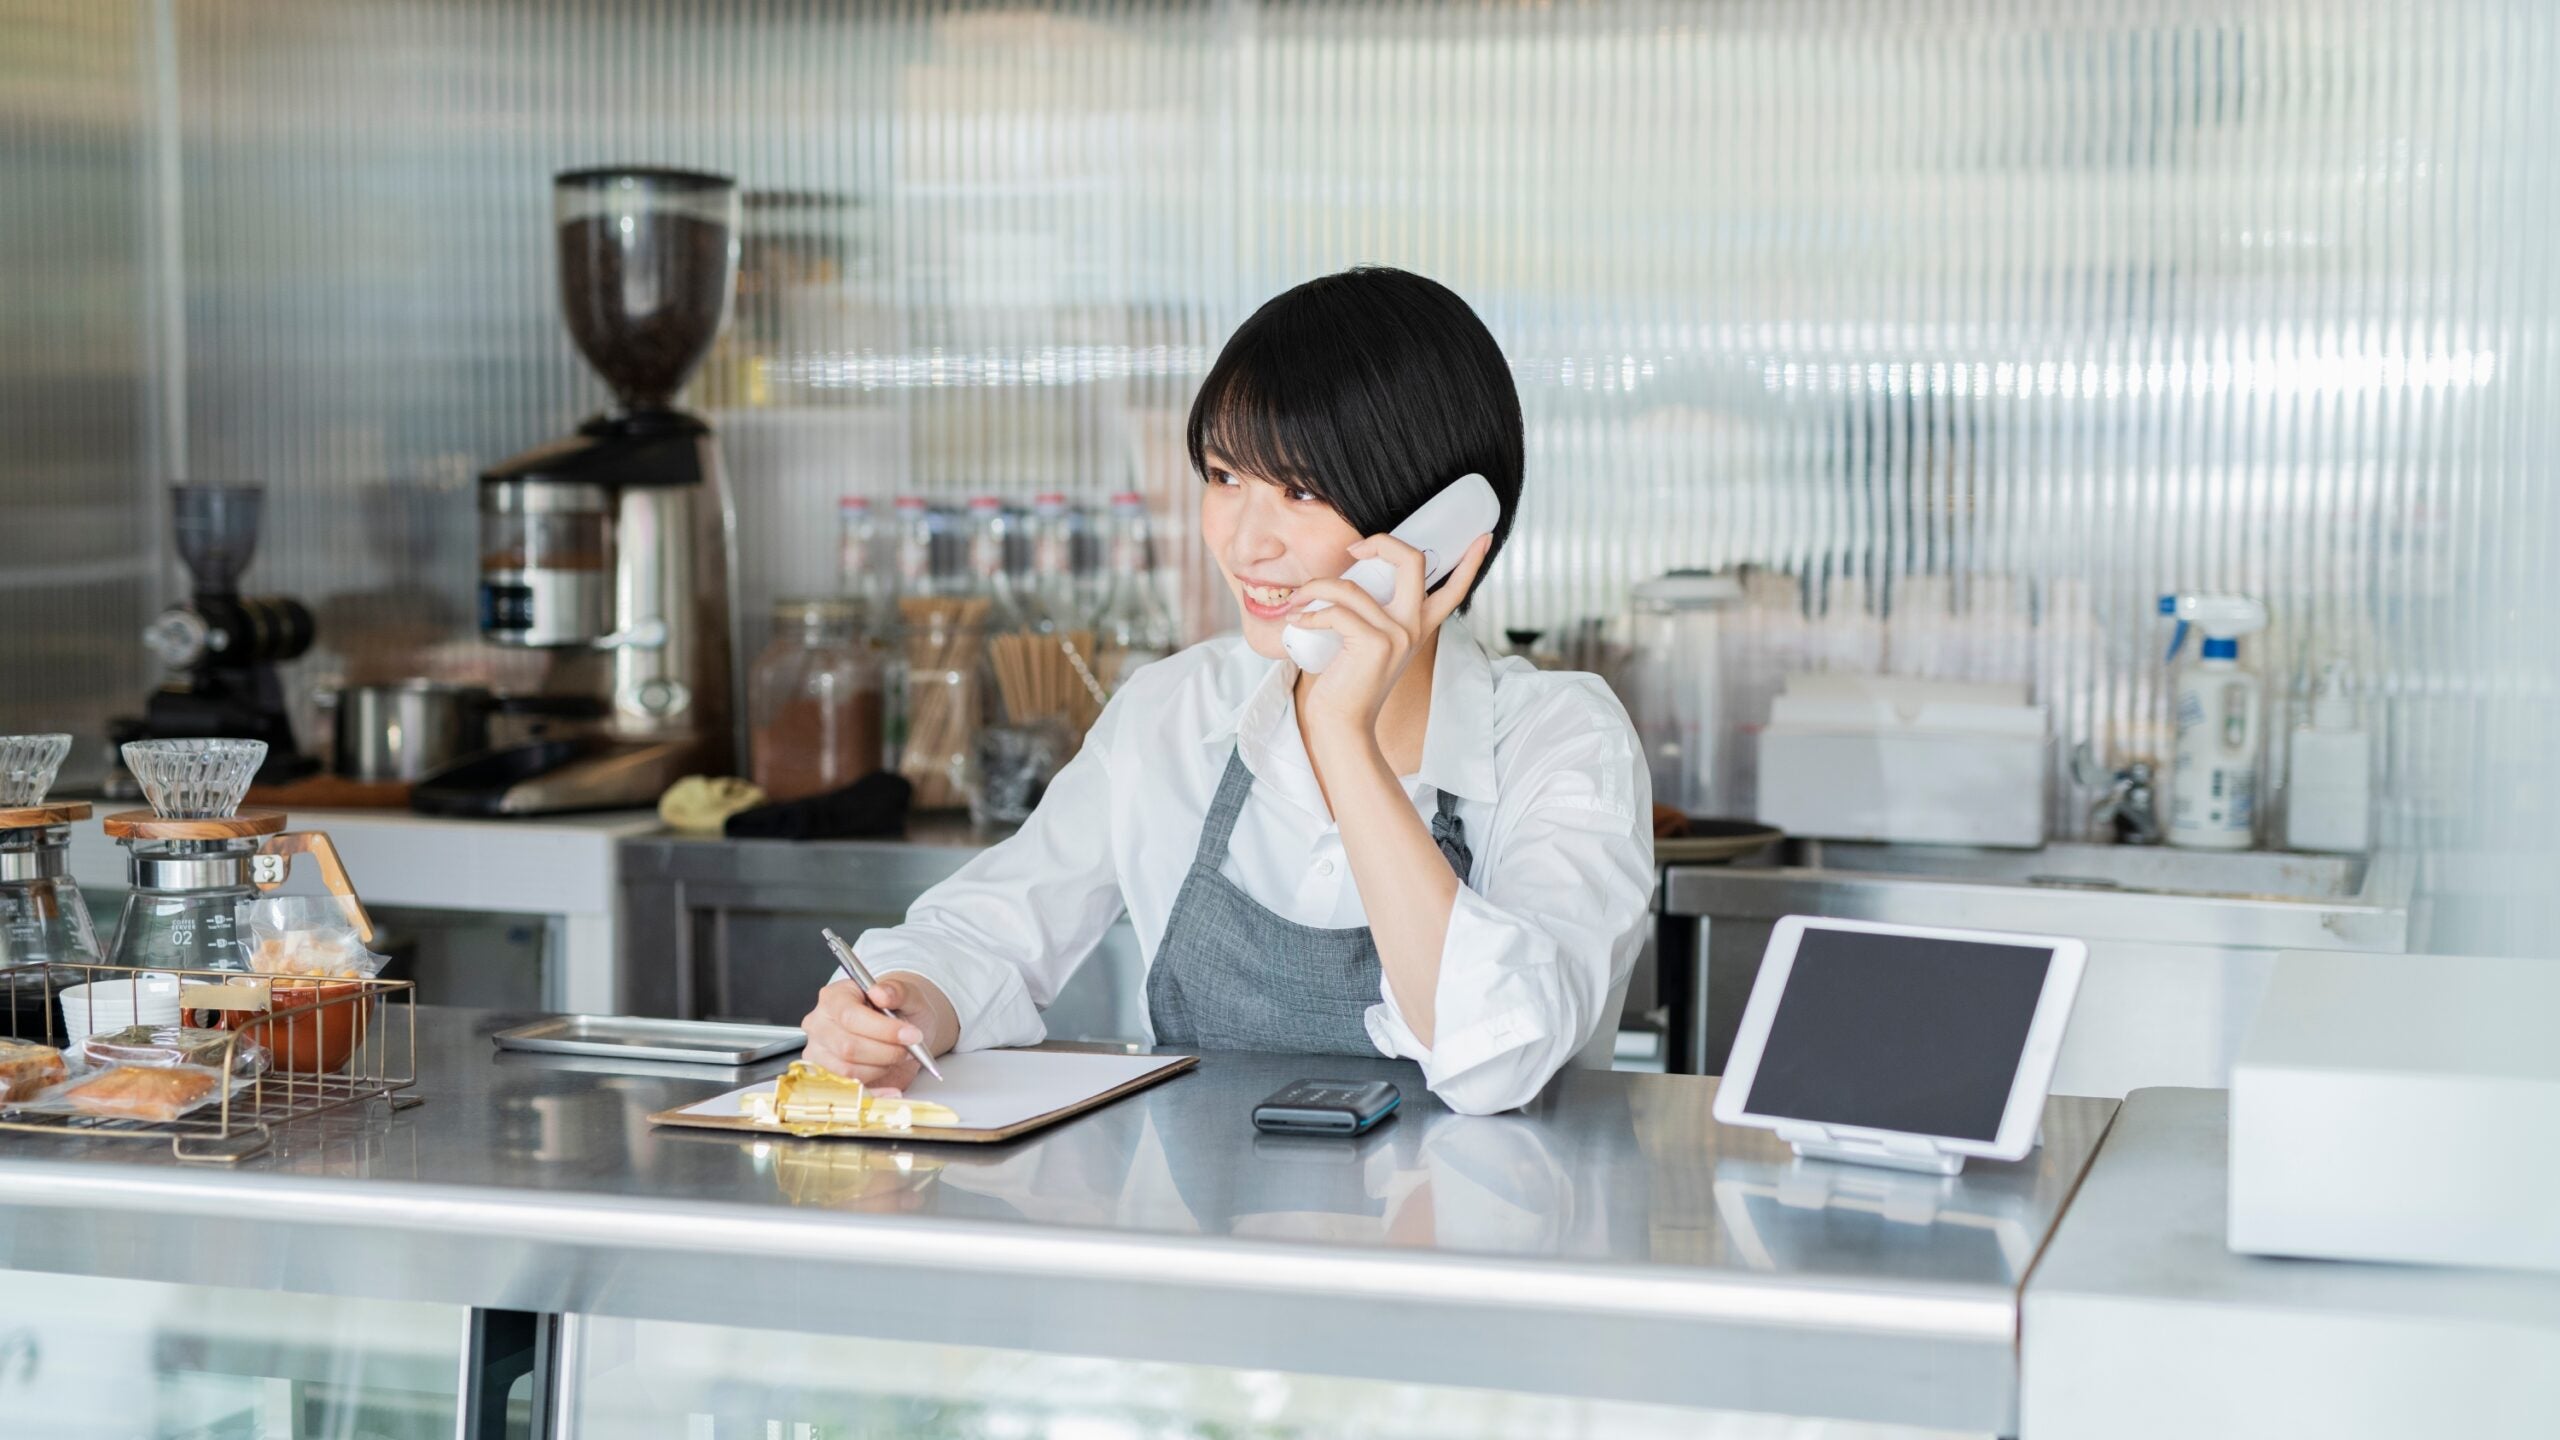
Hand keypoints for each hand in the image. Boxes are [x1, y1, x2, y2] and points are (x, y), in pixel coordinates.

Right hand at [799, 974, 949, 1096]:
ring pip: (847, 1071)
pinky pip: (849, 1091)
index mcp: (834, 998)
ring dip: (881, 1068)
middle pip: (848, 1047)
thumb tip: (881, 993)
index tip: (911, 1035)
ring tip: (897, 1058)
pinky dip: (876, 1092)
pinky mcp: (827, 1076)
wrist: (901, 1031)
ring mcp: (820, 1053)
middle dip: (886, 1052)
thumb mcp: (907, 994)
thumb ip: (896, 990)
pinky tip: (893, 1087)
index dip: (883, 1029)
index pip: (850, 1016)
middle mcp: (820, 1025)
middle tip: (909, 1049)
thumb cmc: (898, 1010)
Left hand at [1288, 531, 1490, 742]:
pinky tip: (1299, 621)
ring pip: (1351, 587)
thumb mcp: (1370, 642)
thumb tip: (1349, 575)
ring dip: (1315, 587)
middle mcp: (1413, 626)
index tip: (1483, 536)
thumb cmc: (1348, 680)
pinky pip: (1335, 611)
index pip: (1454, 589)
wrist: (1342, 723)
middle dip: (1381, 542)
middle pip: (1412, 561)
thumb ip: (1373, 613)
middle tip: (1354, 549)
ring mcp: (1397, 634)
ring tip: (1298, 599)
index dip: (1471, 560)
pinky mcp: (1375, 644)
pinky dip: (1310, 613)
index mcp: (1418, 625)